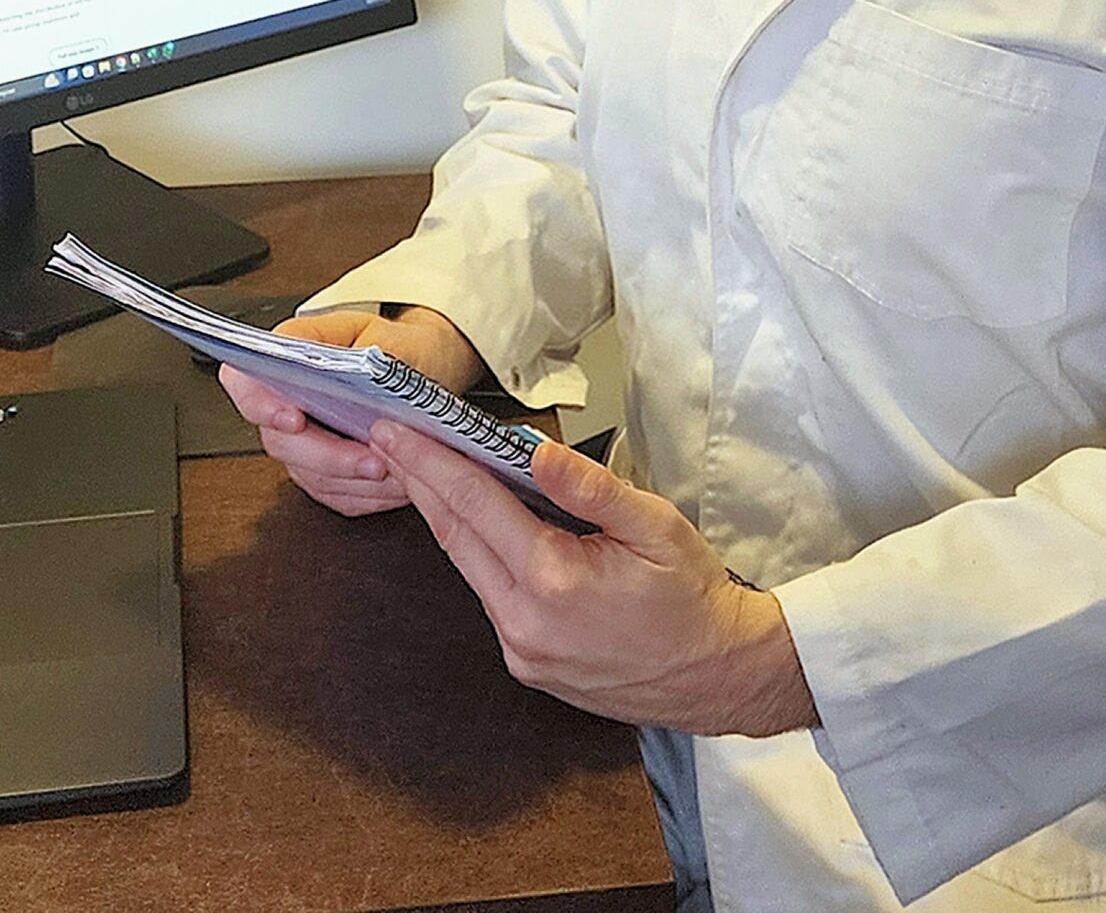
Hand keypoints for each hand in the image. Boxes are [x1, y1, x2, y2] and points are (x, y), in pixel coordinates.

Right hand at [218, 306, 486, 516]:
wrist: (425, 366)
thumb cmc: (404, 346)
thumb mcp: (395, 336)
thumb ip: (373, 351)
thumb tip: (360, 370)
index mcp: (292, 355)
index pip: (246, 381)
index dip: (260, 404)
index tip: (293, 420)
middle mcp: (289, 401)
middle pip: (280, 440)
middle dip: (327, 456)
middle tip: (370, 459)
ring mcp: (303, 441)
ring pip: (309, 475)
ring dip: (353, 480)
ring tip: (395, 472)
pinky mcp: (324, 472)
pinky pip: (335, 494)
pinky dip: (367, 494)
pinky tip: (395, 484)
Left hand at [369, 419, 817, 737]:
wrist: (717, 674)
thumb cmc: (693, 598)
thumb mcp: (656, 526)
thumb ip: (591, 487)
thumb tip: (537, 451)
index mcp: (554, 581)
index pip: (474, 504)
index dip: (430, 462)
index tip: (395, 432)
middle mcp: (525, 623)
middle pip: (455, 537)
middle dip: (419, 484)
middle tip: (388, 442)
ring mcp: (522, 651)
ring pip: (468, 569)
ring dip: (447, 519)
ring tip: (426, 472)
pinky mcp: (527, 664)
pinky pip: (490, 598)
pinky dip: (478, 556)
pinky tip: (478, 525)